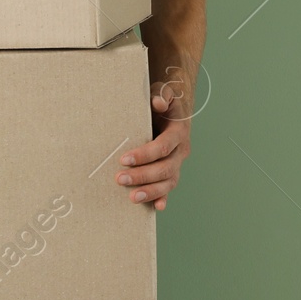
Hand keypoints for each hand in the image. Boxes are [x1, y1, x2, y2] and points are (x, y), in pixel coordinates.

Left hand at [115, 87, 191, 210]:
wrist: (172, 111)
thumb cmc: (162, 103)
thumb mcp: (162, 92)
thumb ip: (161, 94)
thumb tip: (158, 102)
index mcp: (178, 132)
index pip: (163, 147)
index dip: (145, 154)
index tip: (124, 159)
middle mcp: (181, 151)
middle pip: (164, 168)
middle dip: (142, 176)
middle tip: (119, 178)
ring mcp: (177, 164)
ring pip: (168, 182)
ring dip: (151, 191)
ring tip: (132, 197)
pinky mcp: (171, 172)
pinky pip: (168, 188)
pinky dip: (163, 198)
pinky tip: (156, 207)